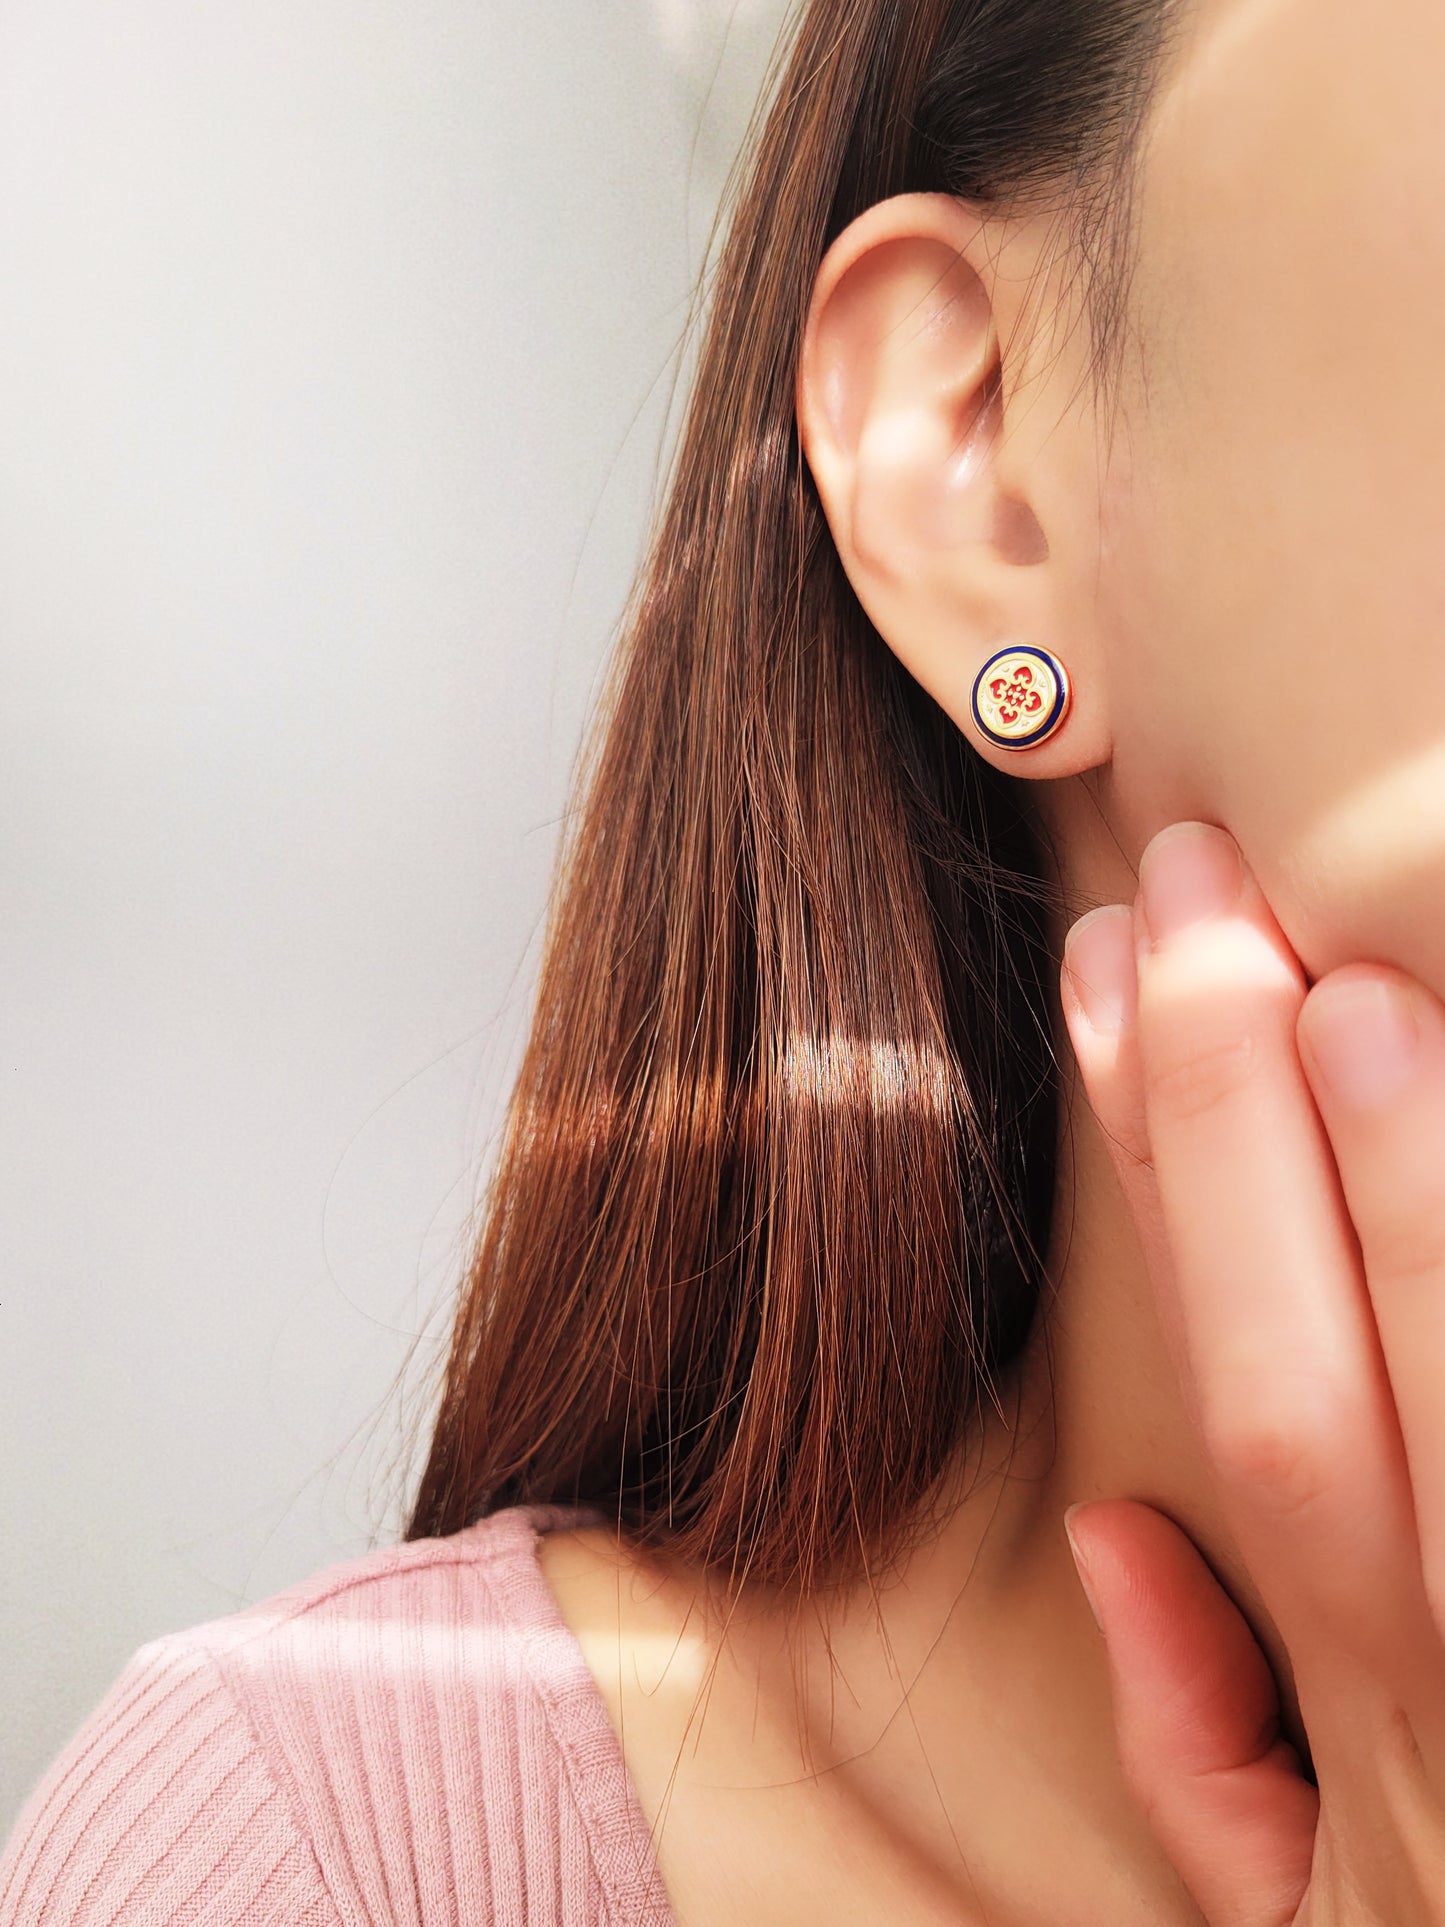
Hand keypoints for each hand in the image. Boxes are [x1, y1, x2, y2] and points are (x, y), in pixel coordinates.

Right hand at [1059, 821, 1444, 1926]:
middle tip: (1200, 887)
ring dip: (1408, 1184)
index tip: (1115, 987)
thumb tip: (1120, 1525)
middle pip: (1313, 1370)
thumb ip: (1203, 1745)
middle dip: (1234, 1118)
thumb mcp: (1301, 1923)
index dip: (1161, 1186)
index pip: (1231, 1392)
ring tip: (1352, 986)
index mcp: (1374, 1704)